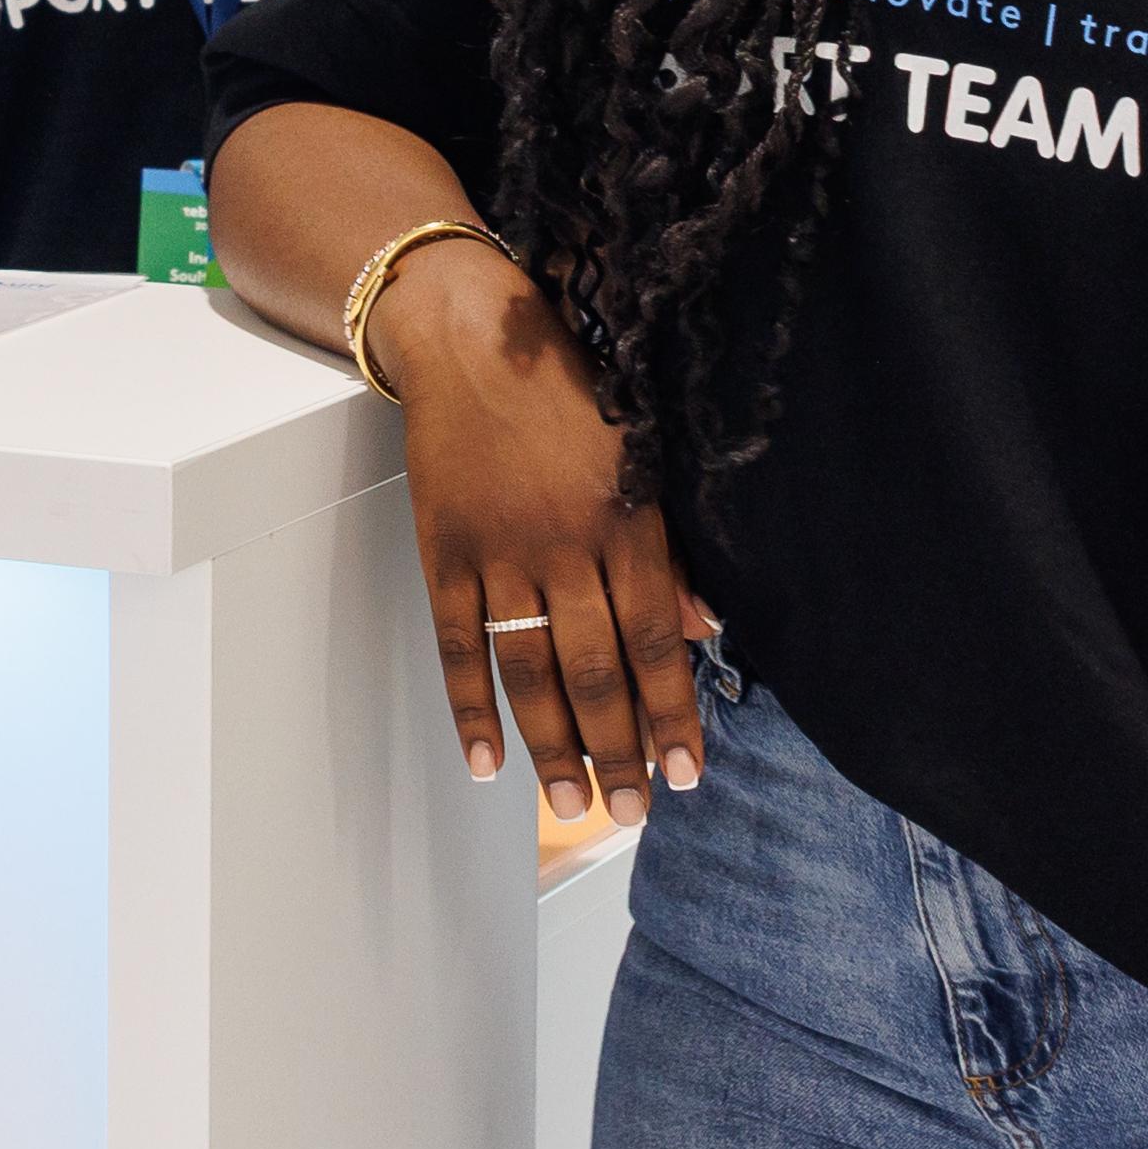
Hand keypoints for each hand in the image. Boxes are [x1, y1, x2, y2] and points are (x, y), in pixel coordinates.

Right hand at [372, 243, 707, 825]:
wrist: (471, 335)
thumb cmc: (567, 388)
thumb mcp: (639, 453)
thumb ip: (667, 546)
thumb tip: (702, 628)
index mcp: (625, 521)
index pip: (657, 642)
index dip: (674, 714)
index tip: (690, 774)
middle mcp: (565, 545)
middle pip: (597, 672)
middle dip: (620, 752)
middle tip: (635, 813)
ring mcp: (499, 552)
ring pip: (531, 671)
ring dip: (553, 746)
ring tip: (571, 805)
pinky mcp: (445, 551)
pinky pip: (458, 645)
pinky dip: (470, 708)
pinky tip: (486, 762)